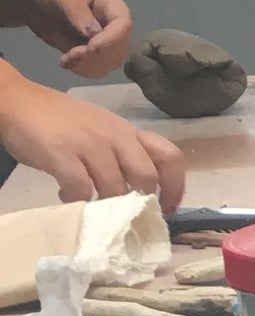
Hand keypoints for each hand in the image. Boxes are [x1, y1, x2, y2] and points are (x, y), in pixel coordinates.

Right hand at [0, 79, 185, 209]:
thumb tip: (138, 194)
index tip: (168, 209)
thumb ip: (121, 155)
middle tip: (126, 215)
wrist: (18, 100)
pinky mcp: (62, 154)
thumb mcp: (102, 131)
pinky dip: (76, 202)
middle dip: (141, 203)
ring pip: (116, 188)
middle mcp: (115, 136)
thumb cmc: (62, 121)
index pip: (169, 156)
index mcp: (128, 132)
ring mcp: (89, 144)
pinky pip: (80, 190)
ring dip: (106, 207)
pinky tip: (66, 197)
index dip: (176, 187)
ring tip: (91, 207)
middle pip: (147, 177)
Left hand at [18, 0, 132, 76]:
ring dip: (91, 66)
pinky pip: (96, 68)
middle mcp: (110, 22)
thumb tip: (95, 34)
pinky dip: (83, 70)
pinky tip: (65, 63)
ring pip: (111, 61)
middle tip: (71, 56)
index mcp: (108, 2)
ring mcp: (101, 38)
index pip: (123, 24)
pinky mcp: (88, 51)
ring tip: (66, 60)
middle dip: (98, 56)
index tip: (90, 48)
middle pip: (120, 47)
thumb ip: (77, 11)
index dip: (111, 39)